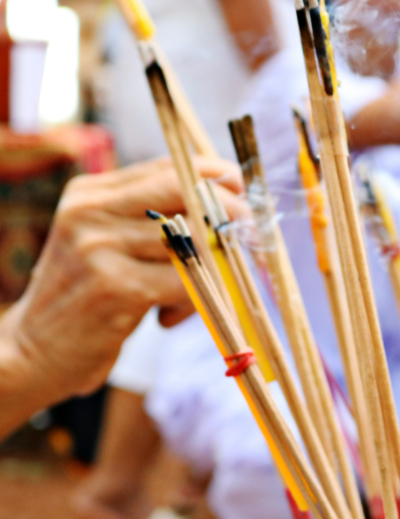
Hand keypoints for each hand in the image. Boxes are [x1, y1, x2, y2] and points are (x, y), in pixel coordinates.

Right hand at [0, 157, 242, 432]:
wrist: (33, 351)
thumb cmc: (87, 296)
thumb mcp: (107, 243)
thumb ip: (151, 218)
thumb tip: (227, 194)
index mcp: (90, 194)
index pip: (167, 167)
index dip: (213, 176)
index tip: (241, 190)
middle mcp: (90, 212)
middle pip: (184, 192)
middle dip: (227, 211)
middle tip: (246, 233)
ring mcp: (99, 248)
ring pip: (192, 243)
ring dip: (206, 273)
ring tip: (181, 300)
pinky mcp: (116, 288)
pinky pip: (186, 284)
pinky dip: (193, 302)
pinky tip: (167, 319)